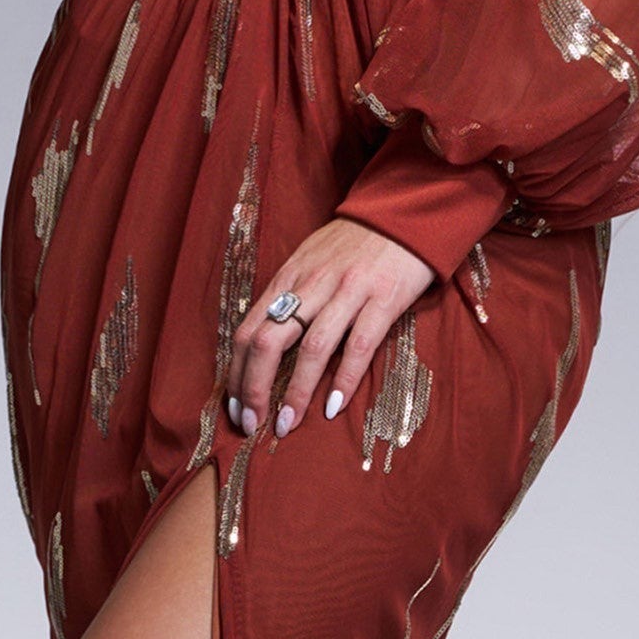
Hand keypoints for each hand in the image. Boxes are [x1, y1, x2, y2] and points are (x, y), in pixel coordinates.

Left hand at [228, 220, 436, 438]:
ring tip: (286, 424)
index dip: (237, 373)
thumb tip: (263, 337)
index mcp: (289, 276)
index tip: (234, 407)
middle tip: (252, 424)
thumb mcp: (310, 259)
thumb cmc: (354, 242)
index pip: (249, 330)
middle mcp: (312, 284)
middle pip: (269, 342)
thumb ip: (288, 294)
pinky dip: (344, 379)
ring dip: (296, 392)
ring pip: (311, 348)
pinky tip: (332, 406)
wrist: (404, 214)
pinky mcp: (383, 299)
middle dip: (255, 388)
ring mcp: (348, 291)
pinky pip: (359, 345)